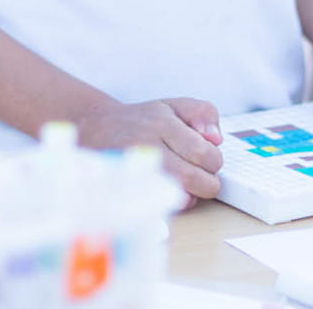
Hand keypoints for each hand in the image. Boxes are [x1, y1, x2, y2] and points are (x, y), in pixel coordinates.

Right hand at [75, 97, 223, 199]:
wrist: (97, 128)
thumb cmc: (142, 120)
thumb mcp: (175, 105)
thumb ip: (203, 113)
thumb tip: (216, 139)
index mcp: (162, 123)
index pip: (204, 153)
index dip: (213, 161)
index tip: (207, 159)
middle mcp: (146, 145)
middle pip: (193, 178)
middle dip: (206, 182)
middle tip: (201, 176)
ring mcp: (134, 169)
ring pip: (178, 195)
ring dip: (191, 194)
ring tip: (186, 182)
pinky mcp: (125, 187)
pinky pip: (159, 205)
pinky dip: (172, 203)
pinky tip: (169, 190)